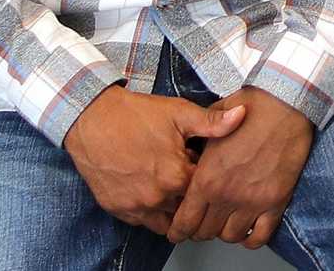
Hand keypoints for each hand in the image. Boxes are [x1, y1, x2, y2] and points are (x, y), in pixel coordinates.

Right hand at [62, 86, 245, 235]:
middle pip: (187, 208)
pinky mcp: (117, 209)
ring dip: (172, 208)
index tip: (199, 163)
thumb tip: (242, 115)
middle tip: (184, 174)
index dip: (205, 176)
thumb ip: (212, 122)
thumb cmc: (135, 115)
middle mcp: (157, 198)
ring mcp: (135, 207)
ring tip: (170, 185)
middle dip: (190, 195)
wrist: (91, 118)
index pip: (205, 190)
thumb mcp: (179, 113)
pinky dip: (150, 210)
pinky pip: (142, 221)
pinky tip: (150, 188)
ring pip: (166, 221)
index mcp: (176, 176)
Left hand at [167, 87, 313, 247]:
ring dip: (226, 232)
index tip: (178, 231)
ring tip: (226, 222)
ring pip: (231, 237)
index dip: (178, 230)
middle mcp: (227, 195)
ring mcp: (252, 201)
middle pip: (206, 233)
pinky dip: (252, 238)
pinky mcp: (276, 201)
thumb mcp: (213, 122)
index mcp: (206, 177)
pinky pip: (260, 236)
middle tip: (202, 224)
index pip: (184, 221)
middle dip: (201, 231)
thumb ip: (199, 142)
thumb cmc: (252, 107)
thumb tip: (190, 150)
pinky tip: (249, 229)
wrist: (287, 103)